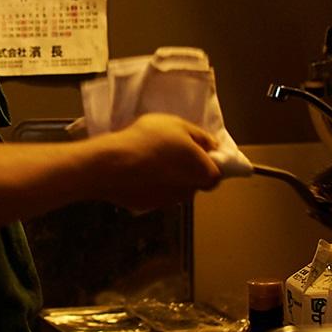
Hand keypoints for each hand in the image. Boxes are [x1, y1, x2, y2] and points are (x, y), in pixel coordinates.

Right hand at [97, 113, 223, 211]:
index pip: (216, 175)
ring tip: (150, 160)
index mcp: (203, 172)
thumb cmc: (151, 140)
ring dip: (168, 178)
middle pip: (194, 182)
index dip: (209, 163)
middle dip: (187, 170)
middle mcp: (189, 192)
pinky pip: (155, 193)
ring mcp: (168, 202)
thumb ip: (201, 137)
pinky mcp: (148, 207)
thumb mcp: (179, 125)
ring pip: (174, 189)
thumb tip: (213, 147)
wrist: (114, 164)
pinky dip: (151, 185)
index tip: (195, 151)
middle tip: (170, 151)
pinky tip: (137, 171)